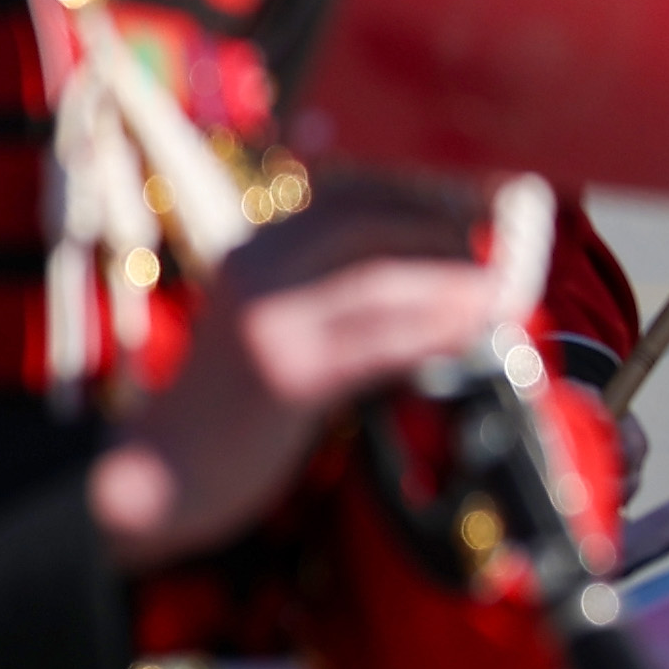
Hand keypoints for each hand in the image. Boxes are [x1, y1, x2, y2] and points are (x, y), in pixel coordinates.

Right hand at [92, 182, 502, 569]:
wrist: (155, 476)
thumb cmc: (234, 405)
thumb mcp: (278, 326)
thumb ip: (339, 295)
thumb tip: (443, 278)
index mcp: (258, 249)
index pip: (350, 194)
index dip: (425, 192)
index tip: (487, 200)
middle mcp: (258, 269)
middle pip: (370, 219)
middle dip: (451, 223)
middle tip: (513, 240)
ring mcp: (267, 320)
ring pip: (380, 277)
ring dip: (456, 279)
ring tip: (508, 288)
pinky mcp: (283, 376)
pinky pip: (378, 343)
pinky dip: (437, 331)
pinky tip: (478, 329)